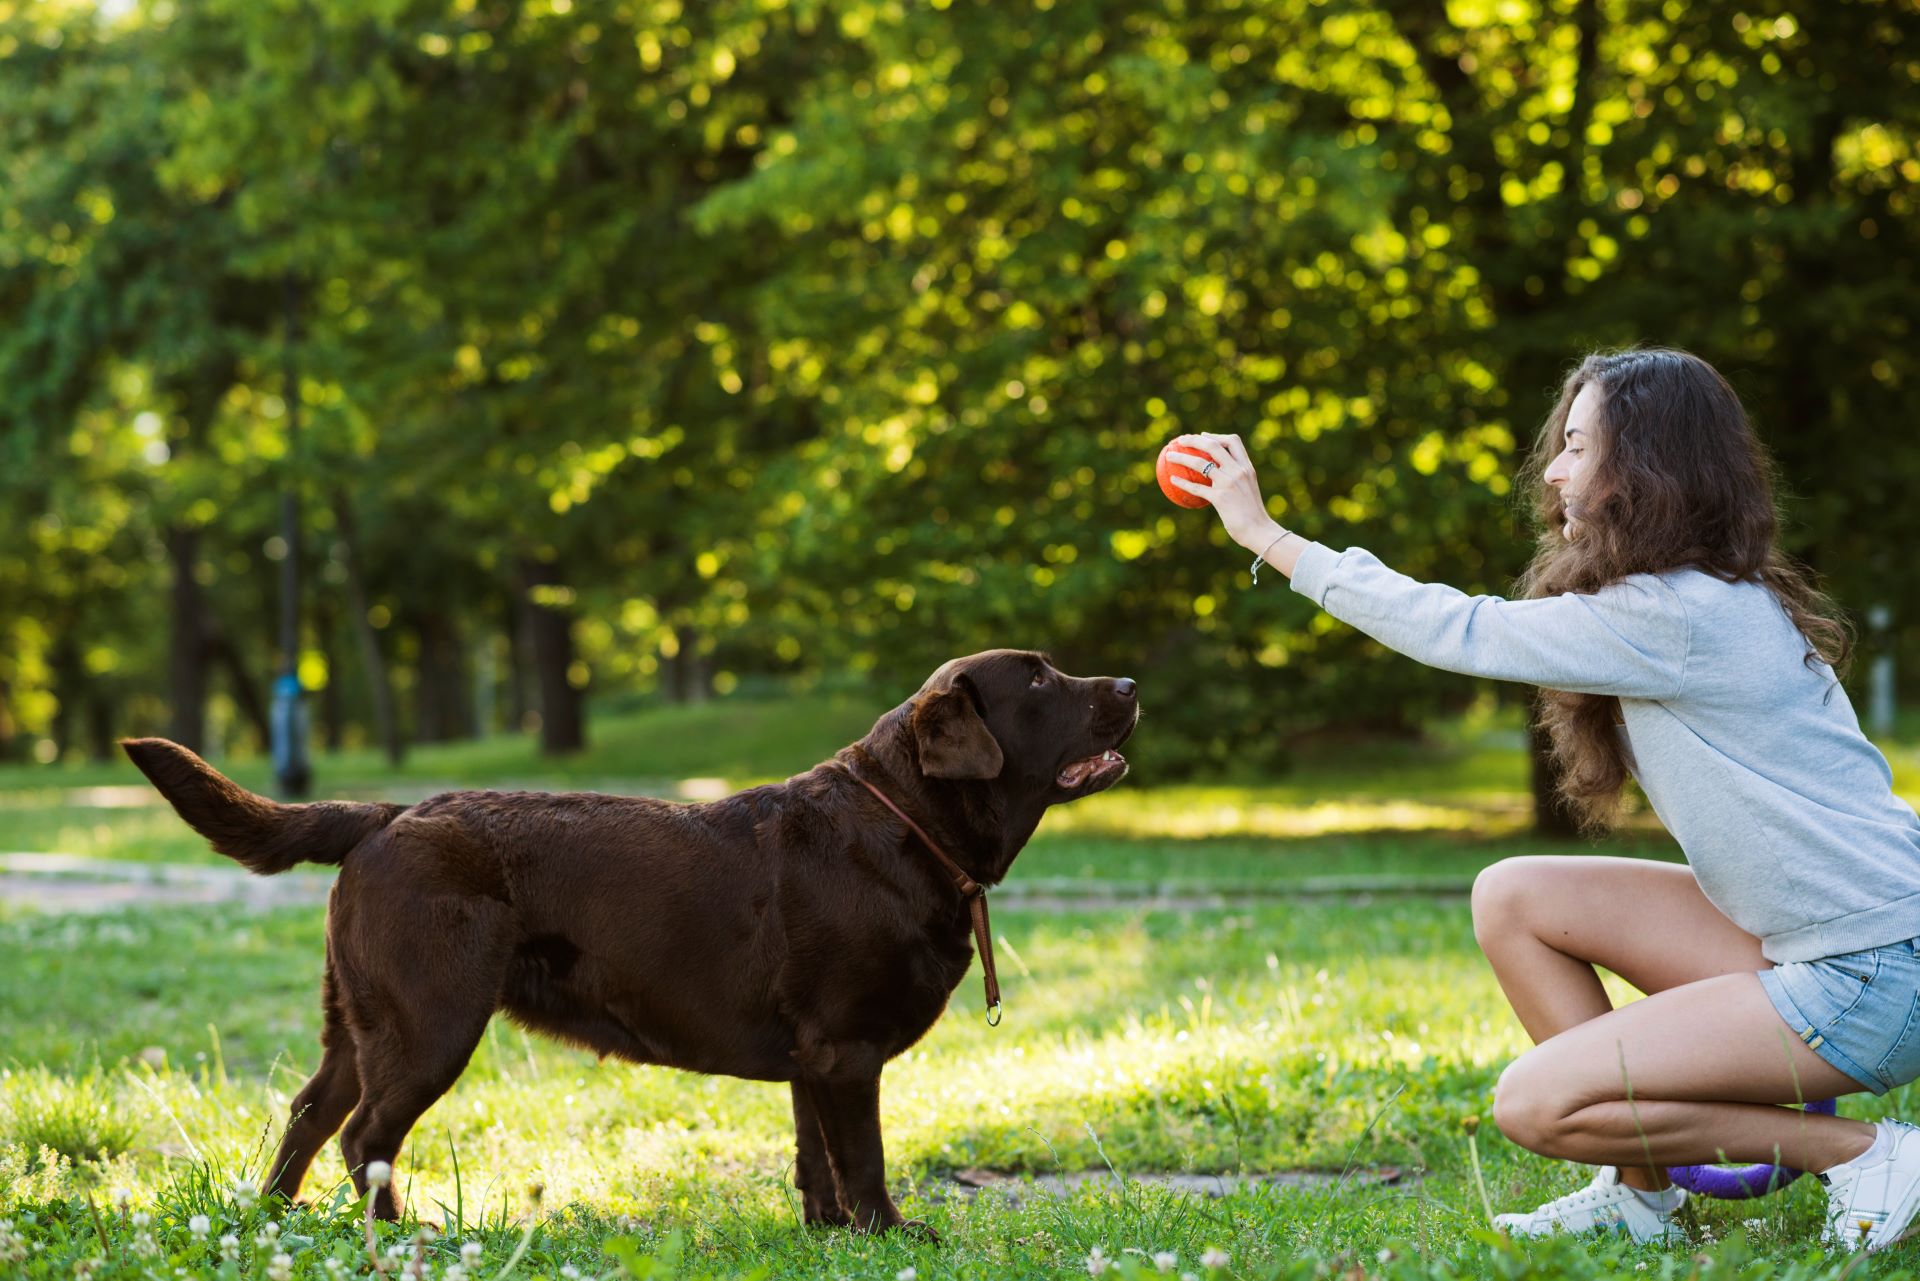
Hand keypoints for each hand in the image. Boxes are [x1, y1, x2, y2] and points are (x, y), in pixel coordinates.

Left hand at [1164, 433, 1285, 553]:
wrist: (1259, 530)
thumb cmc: (1253, 514)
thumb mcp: (1249, 490)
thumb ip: (1238, 480)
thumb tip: (1220, 477)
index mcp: (1247, 467)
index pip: (1233, 441)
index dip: (1216, 436)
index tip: (1203, 436)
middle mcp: (1238, 471)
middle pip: (1213, 446)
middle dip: (1194, 439)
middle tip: (1180, 441)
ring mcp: (1228, 483)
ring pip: (1200, 463)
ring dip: (1181, 457)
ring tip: (1169, 456)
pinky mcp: (1220, 498)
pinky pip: (1196, 487)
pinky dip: (1182, 482)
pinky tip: (1173, 480)